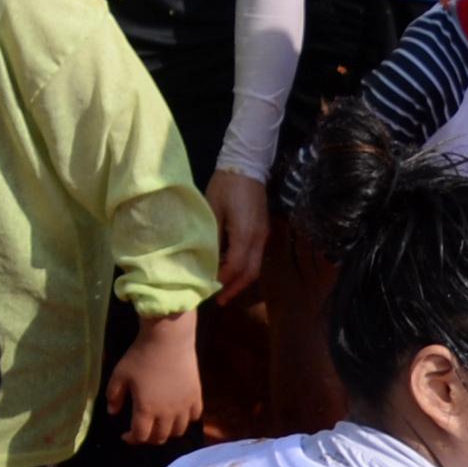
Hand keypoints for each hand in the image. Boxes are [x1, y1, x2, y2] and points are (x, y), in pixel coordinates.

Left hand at [105, 312, 204, 443]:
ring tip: (160, 425)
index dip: (132, 439)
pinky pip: (194, 417)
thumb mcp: (119, 374)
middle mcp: (168, 413)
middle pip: (161, 437)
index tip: (125, 436)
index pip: (141, 435)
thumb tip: (112, 412)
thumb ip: (114, 395)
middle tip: (142, 431)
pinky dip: (186, 420)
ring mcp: (185, 407)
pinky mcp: (196, 397)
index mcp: (146, 409)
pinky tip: (178, 414)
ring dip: (168, 432)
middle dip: (149, 438)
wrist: (168, 341)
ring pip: (179, 431)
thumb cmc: (140, 357)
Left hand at [207, 169, 268, 301]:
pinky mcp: (262, 230)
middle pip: (250, 272)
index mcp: (246, 233)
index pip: (237, 266)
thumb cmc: (226, 185)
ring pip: (255, 266)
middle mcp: (258, 238)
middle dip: (235, 288)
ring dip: (240, 280)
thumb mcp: (212, 208)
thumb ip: (212, 234)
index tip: (208, 288)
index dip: (224, 279)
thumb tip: (204, 258)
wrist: (247, 165)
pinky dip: (243, 267)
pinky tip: (229, 269)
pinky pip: (255, 256)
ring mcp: (263, 234)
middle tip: (219, 301)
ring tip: (223, 289)